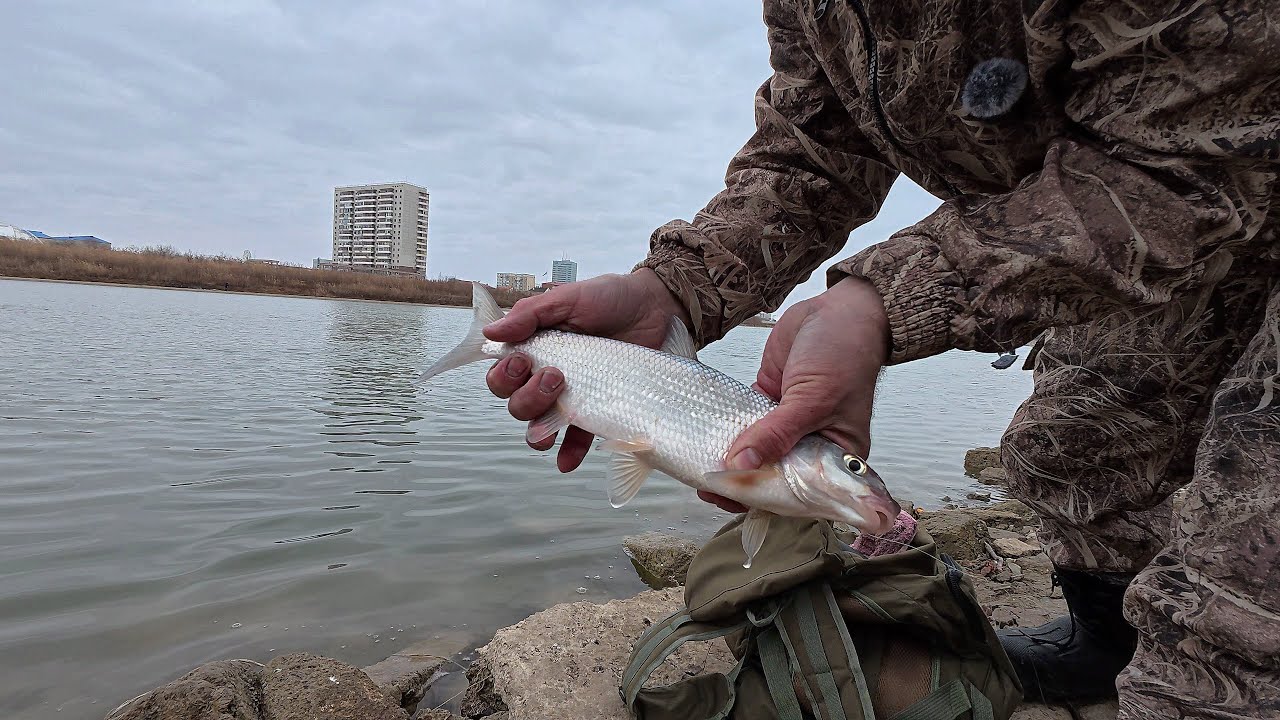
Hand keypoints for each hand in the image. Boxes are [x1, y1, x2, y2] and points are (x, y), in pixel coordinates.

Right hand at [482, 268, 691, 471]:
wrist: (655, 308)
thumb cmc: (609, 297)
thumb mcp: (568, 298)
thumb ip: (530, 314)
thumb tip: (490, 332)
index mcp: (534, 349)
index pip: (500, 375)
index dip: (504, 376)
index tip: (523, 362)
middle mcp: (546, 376)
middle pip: (515, 404)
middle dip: (527, 397)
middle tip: (557, 376)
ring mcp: (572, 396)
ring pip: (538, 425)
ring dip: (541, 428)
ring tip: (565, 411)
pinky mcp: (598, 410)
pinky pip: (576, 440)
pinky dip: (568, 454)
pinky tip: (566, 462)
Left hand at [698, 277, 889, 513]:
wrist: (841, 310)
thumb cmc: (844, 355)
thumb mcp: (812, 399)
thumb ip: (775, 434)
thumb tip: (740, 466)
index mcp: (836, 458)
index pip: (799, 491)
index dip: (766, 498)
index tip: (731, 499)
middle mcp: (812, 446)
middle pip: (772, 474)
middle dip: (741, 482)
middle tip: (706, 485)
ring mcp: (788, 424)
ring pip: (755, 450)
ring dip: (731, 458)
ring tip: (699, 467)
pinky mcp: (769, 401)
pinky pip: (745, 422)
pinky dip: (727, 428)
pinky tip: (704, 437)